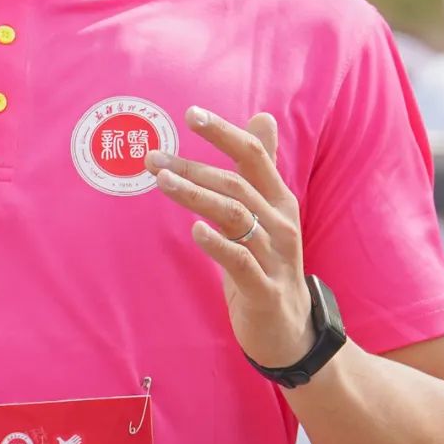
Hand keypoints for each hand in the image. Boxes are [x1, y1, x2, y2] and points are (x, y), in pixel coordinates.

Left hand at [146, 109, 313, 370]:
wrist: (289, 329)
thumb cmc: (269, 266)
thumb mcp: (267, 213)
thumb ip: (261, 169)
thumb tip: (262, 117)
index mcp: (279, 201)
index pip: (254, 155)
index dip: (224, 133)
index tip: (191, 114)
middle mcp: (280, 222)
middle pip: (236, 183)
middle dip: (192, 167)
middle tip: (154, 159)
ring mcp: (274, 256)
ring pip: (235, 215)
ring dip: (196, 196)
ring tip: (163, 183)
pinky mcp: (264, 288)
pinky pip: (239, 261)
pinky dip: (217, 244)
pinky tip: (195, 231)